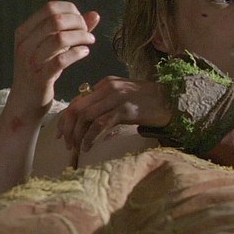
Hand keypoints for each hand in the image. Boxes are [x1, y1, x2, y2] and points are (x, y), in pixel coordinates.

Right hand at [10, 1, 99, 116]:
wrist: (25, 102)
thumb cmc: (41, 71)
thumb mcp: (53, 47)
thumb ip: (72, 30)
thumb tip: (95, 14)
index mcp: (24, 31)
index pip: (50, 7)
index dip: (71, 10)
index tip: (81, 21)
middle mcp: (24, 43)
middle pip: (56, 20)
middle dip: (78, 23)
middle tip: (88, 32)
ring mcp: (31, 61)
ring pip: (60, 38)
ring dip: (81, 36)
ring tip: (90, 41)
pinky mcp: (40, 77)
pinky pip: (62, 60)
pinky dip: (77, 53)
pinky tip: (85, 52)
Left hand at [57, 77, 172, 151]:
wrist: (172, 101)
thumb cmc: (148, 103)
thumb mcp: (122, 99)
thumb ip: (105, 104)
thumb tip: (87, 122)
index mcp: (105, 84)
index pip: (78, 100)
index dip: (65, 119)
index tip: (61, 134)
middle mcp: (108, 87)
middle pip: (77, 108)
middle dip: (68, 128)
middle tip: (67, 145)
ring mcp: (117, 97)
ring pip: (86, 116)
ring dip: (78, 134)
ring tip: (77, 148)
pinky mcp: (125, 109)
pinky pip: (101, 123)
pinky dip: (91, 136)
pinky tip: (88, 147)